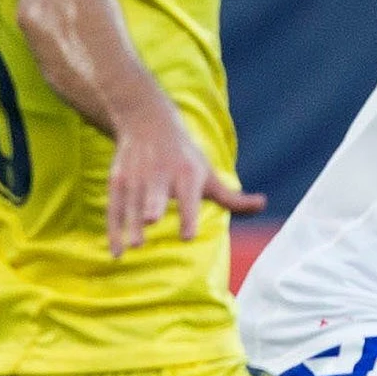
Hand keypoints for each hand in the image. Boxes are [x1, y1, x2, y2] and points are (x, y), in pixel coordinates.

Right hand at [107, 103, 265, 255]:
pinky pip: (114, 209)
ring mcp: (136, 178)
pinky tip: (116, 252)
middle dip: (152, 204)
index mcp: (186, 174)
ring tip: (135, 246)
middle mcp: (160, 175)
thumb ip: (232, 198)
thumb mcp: (208, 174)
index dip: (187, 216)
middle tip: (152, 220)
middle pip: (155, 192)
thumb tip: (262, 204)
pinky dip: (113, 231)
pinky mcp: (118, 182)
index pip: (187, 197)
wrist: (146, 123)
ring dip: (132, 224)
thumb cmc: (184, 158)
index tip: (187, 236)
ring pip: (132, 204)